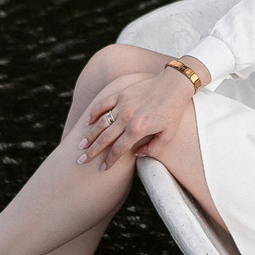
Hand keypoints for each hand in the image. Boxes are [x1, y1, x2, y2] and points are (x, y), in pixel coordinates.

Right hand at [76, 66, 197, 169]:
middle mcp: (127, 118)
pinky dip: (94, 113)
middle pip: (105, 138)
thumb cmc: (173, 111)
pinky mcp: (121, 94)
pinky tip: (88, 122)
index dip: (109, 161)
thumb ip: (153, 149)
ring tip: (81, 145)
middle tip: (81, 161)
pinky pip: (103, 104)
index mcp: (138, 130)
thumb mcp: (168, 135)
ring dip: (90, 135)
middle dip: (92, 151)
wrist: (173, 85)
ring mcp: (122, 105)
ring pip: (101, 123)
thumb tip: (137, 155)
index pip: (118, 150)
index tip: (102, 168)